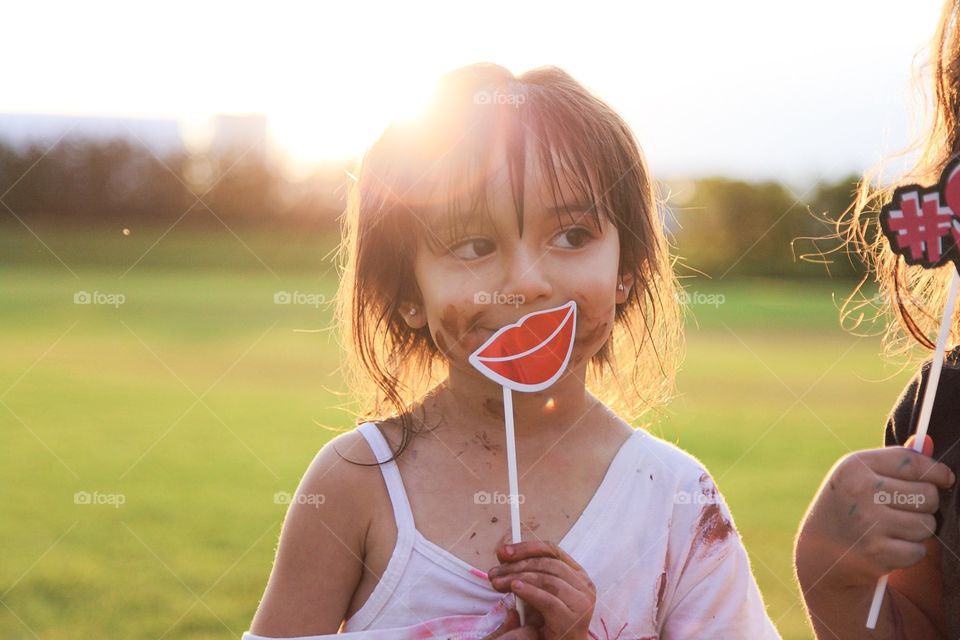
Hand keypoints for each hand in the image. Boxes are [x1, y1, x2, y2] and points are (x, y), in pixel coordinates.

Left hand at [488, 540, 594, 639]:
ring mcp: (580, 602)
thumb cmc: (548, 622)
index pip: (551, 550)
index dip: (526, 547)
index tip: (502, 552)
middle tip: (493, 572)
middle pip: (547, 563)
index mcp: (577, 574)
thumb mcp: (535, 593)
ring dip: (517, 577)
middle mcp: (583, 585)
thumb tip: (503, 552)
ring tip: (498, 583)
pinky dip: (529, 592)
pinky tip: (515, 588)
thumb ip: (523, 573)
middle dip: (517, 565)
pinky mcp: (572, 620)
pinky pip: (548, 601)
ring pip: (547, 580)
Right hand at [796, 435, 954, 590]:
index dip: (936, 471)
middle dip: (925, 504)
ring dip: (918, 529)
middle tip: (906, 509)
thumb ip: (894, 461)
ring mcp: (868, 522)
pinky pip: (918, 550)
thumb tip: (927, 441)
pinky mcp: (876, 553)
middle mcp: (860, 491)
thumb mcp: (859, 477)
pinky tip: (889, 547)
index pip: (913, 462)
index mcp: (855, 467)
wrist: (816, 553)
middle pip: (928, 494)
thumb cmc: (845, 508)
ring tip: (895, 529)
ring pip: (927, 524)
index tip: (944, 478)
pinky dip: (909, 552)